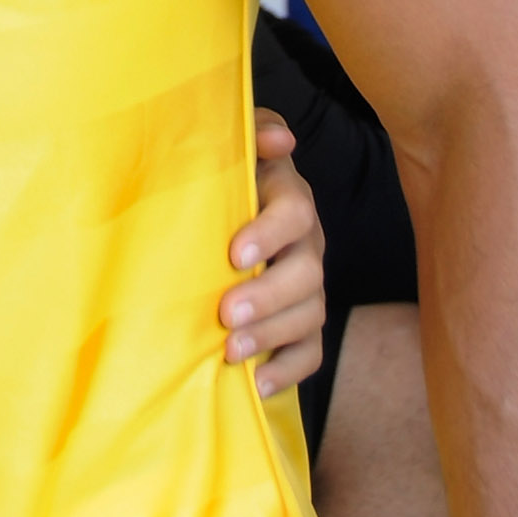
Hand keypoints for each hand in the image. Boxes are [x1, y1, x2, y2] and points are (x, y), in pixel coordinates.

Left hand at [222, 111, 325, 395]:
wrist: (207, 218)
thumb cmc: (214, 178)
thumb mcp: (226, 148)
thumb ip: (251, 133)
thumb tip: (281, 141)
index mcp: (287, 197)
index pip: (294, 211)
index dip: (269, 233)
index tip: (233, 254)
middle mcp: (305, 243)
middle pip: (307, 272)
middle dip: (268, 295)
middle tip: (227, 313)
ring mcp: (307, 285)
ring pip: (310, 314)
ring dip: (273, 335)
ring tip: (231, 351)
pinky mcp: (300, 324)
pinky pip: (310, 351)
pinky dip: (287, 370)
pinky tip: (256, 383)